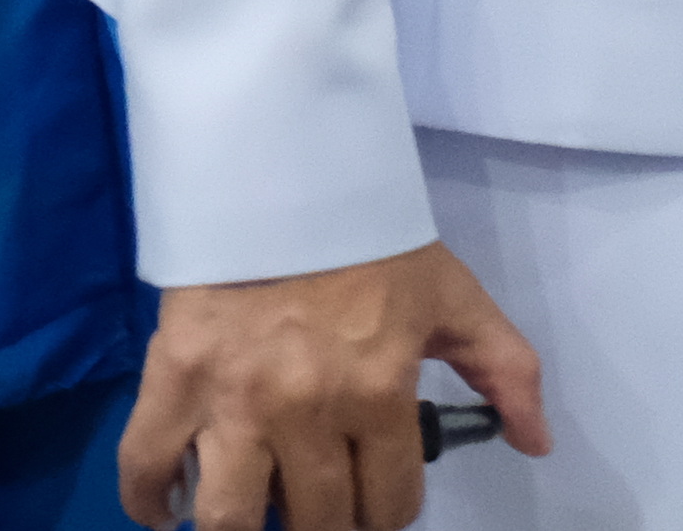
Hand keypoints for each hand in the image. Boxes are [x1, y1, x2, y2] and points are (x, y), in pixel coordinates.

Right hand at [122, 242, 547, 530]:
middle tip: (325, 511)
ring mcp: (232, 405)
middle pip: (316, 521)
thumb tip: (536, 442)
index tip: (378, 505)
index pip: (390, 501)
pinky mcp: (170, 386)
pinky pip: (146, 473)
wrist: (285, 185)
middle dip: (328, 528)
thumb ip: (506, 370)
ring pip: (229, 521)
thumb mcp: (455, 300)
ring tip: (261, 514)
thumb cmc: (374, 246)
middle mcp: (306, 412)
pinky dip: (151, 505)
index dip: (389, 515)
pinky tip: (172, 511)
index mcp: (379, 392)